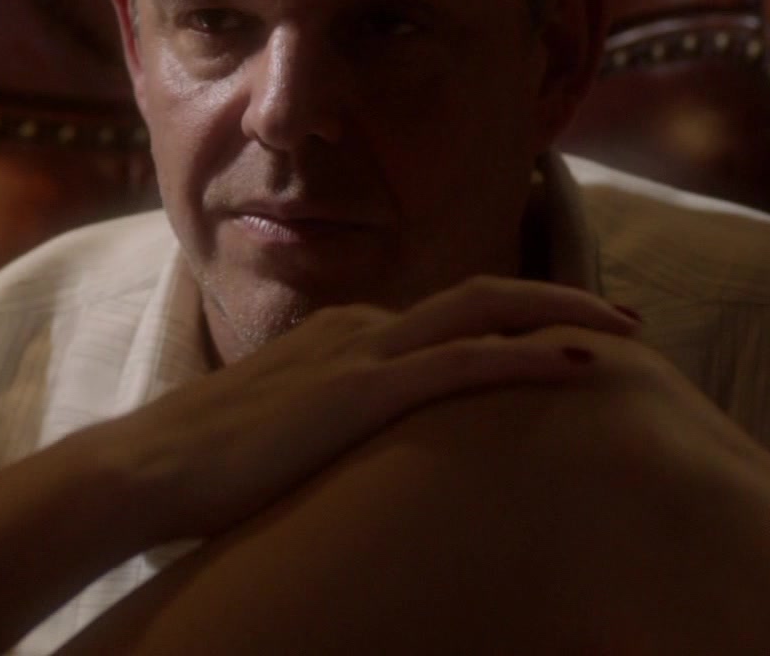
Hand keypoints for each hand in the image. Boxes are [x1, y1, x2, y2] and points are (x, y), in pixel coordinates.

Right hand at [77, 275, 641, 544]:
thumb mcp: (275, 443)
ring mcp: (358, 356)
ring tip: (627, 334)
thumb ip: (319, 437)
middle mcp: (355, 331)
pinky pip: (467, 362)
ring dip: (561, 314)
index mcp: (335, 339)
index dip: (509, 320)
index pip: (442, 316)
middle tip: (623, 320)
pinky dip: (532, 356)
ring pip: (484, 311)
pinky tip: (585, 366)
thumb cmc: (198, 474)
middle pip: (478, 295)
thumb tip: (342, 472)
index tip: (563, 338)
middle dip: (557, 299)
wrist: (143, 471)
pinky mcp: (360, 393)